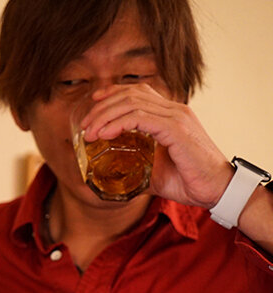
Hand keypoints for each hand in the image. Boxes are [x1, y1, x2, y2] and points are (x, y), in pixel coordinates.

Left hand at [80, 83, 232, 207]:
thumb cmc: (188, 181)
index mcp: (170, 115)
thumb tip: (111, 177)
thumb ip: (135, 168)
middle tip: (85, 125)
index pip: (139, 92)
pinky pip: (141, 118)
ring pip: (132, 104)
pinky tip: (106, 135)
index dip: (113, 93)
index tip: (93, 104)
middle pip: (131, 94)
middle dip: (103, 107)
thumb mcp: (154, 172)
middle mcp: (174, 110)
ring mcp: (176, 117)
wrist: (216, 191)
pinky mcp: (176, 129)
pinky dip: (119, 124)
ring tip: (90, 133)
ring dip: (105, 116)